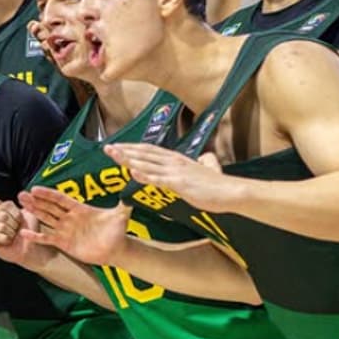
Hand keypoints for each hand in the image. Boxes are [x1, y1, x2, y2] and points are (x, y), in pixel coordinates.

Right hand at [0, 200, 57, 267]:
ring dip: (10, 233)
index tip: (20, 220)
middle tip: (16, 230)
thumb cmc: (31, 232)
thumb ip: (28, 202)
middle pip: (2, 215)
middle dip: (14, 224)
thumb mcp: (31, 213)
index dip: (16, 214)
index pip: (5, 205)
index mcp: (4, 210)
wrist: (33, 248)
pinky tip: (7, 242)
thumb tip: (22, 193)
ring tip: (13, 237)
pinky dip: (3, 239)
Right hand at [18, 187, 130, 265]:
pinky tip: (24, 232)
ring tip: (20, 206)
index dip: (48, 194)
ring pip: (46, 219)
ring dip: (34, 212)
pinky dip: (36, 235)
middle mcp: (69, 218)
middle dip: (36, 201)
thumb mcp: (121, 216)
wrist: (115, 250)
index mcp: (79, 209)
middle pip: (49, 207)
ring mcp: (65, 230)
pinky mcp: (63, 243)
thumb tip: (133, 188)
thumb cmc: (117, 231)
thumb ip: (123, 203)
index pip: (60, 199)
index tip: (36, 189)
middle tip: (22, 194)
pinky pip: (47, 238)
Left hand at [105, 143, 237, 212]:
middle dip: (124, 150)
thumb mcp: (206, 171)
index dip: (132, 148)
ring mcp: (176, 172)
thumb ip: (203, 163)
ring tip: (113, 155)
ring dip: (129, 159)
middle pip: (144, 153)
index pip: (150, 150)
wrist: (232, 192)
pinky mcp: (180, 184)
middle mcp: (174, 162)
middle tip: (106, 148)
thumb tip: (206, 158)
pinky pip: (159, 179)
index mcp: (177, 159)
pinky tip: (133, 173)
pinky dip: (145, 175)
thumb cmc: (217, 185)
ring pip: (148, 163)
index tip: (117, 146)